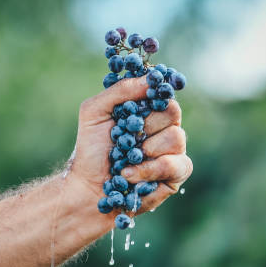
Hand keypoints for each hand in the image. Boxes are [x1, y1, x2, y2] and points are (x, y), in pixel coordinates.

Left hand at [68, 76, 192, 221]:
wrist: (88, 187)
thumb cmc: (91, 149)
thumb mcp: (94, 112)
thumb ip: (120, 91)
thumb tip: (150, 79)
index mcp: (147, 109)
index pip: (163, 92)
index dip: (154, 95)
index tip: (137, 105)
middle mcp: (164, 127)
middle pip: (172, 112)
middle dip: (145, 125)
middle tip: (126, 137)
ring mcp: (173, 150)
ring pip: (176, 138)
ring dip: (146, 151)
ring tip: (125, 161)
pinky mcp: (176, 174)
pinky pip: (177, 165)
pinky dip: (150, 170)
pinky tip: (130, 176)